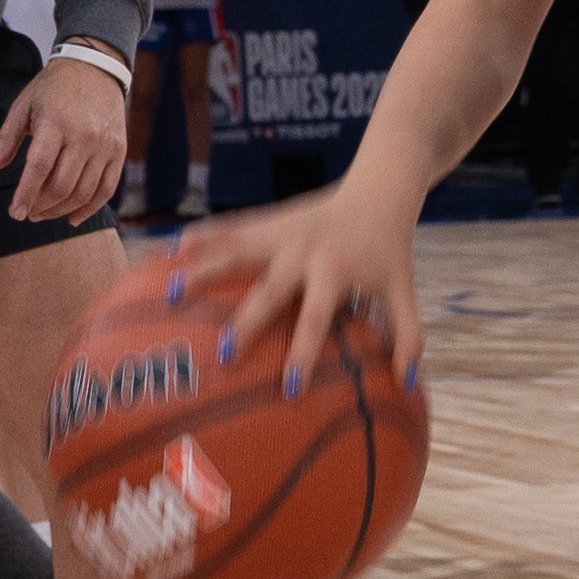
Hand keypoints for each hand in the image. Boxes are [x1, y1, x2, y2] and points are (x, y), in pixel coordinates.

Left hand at [0, 61, 126, 221]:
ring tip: (44, 214)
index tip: (15, 213)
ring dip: (61, 210)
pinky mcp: (119, 151)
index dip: (26, 194)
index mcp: (55, 122)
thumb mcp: (23, 106)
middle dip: (41, 206)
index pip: (39, 168)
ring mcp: (104, 145)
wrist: (95, 68)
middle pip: (62, 185)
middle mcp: (83, 136)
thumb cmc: (53, 88)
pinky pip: (106, 189)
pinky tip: (72, 217)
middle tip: (28, 213)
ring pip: (83, 192)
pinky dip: (90, 208)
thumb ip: (7, 138)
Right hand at [165, 183, 423, 408]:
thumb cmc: (390, 250)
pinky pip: (231, 227)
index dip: (305, 353)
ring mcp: (281, 232)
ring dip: (203, 270)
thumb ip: (409, 336)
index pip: (317, 319)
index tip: (290, 388)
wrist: (378, 190)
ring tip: (169, 292)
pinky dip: (203, 236)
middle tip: (224, 356)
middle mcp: (304, 252)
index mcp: (336, 272)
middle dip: (247, 324)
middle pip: (269, 291)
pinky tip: (171, 248)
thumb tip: (408, 384)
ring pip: (236, 251)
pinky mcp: (269, 219)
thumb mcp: (404, 290)